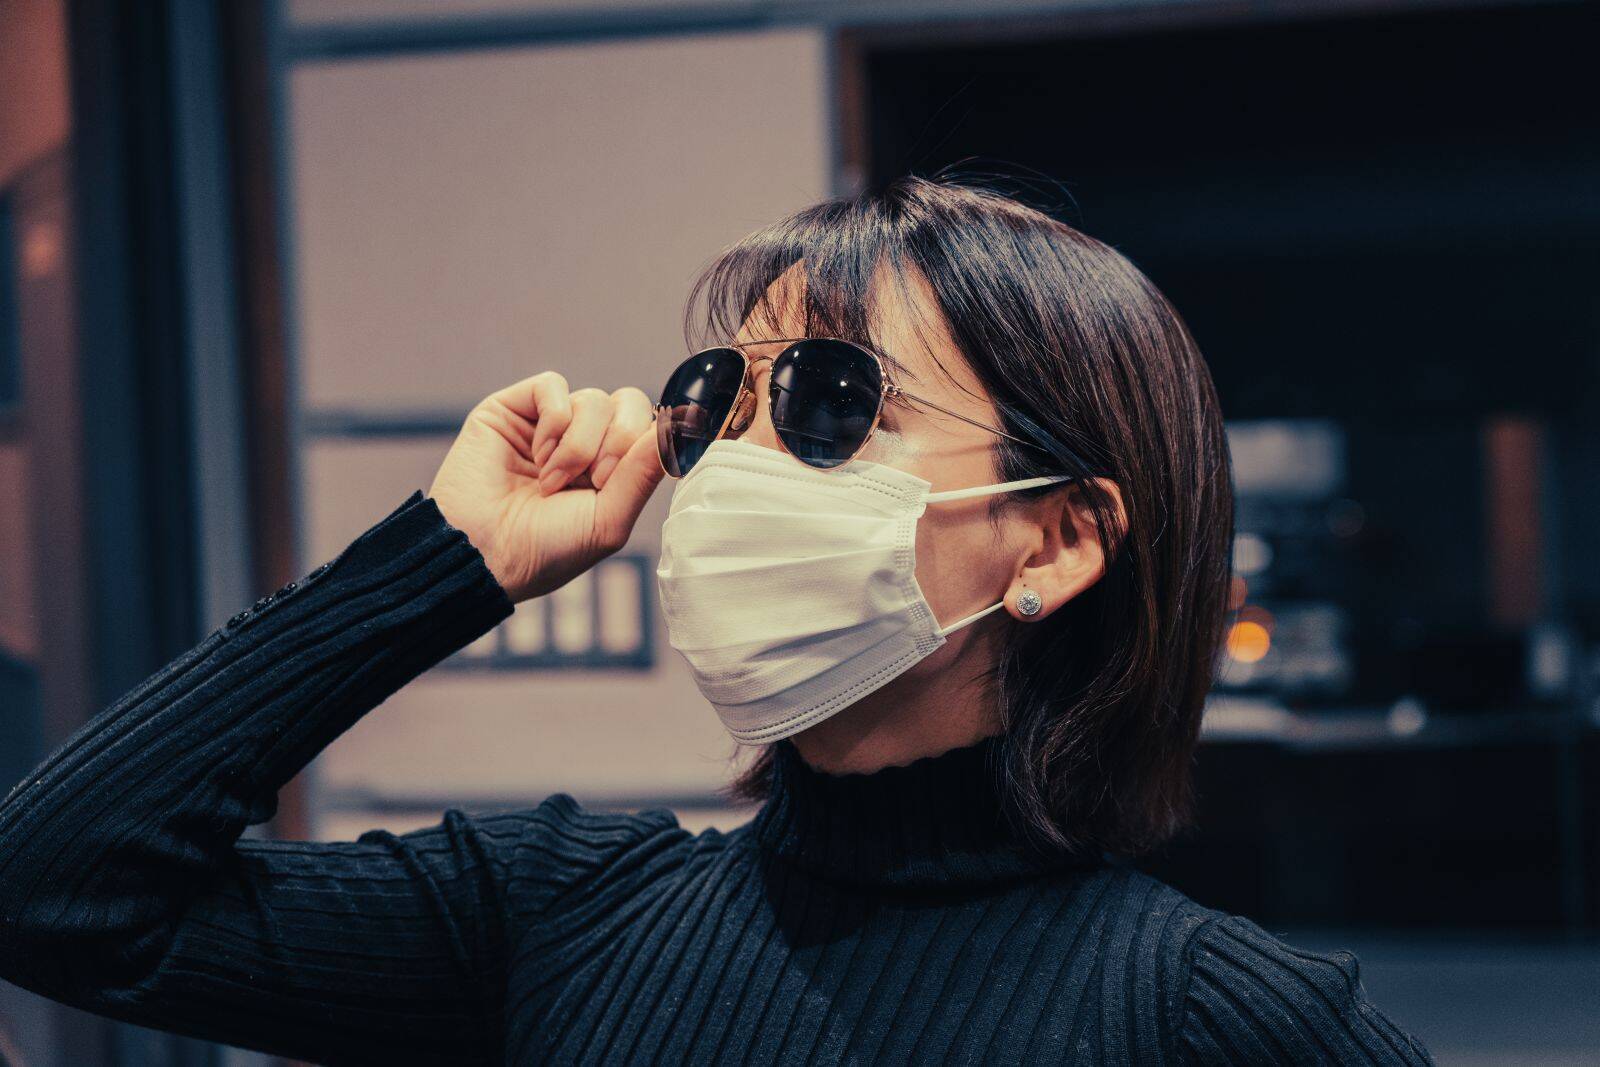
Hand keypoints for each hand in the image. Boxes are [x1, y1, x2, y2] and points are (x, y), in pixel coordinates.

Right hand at [428, 373, 663, 601]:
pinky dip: (552, 423)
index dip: (645, 444)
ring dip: (577, 446)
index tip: (622, 477)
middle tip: (591, 481)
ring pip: (594, 399)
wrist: (481, 553)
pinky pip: (554, 386)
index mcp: (610, 470)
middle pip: (629, 404)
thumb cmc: (543, 550)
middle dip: (616, 444)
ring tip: (550, 482)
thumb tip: (675, 426)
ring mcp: (549, 424)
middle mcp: (583, 442)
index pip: (648, 428)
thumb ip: (642, 473)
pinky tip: (536, 456)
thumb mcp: (608, 520)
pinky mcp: (515, 408)